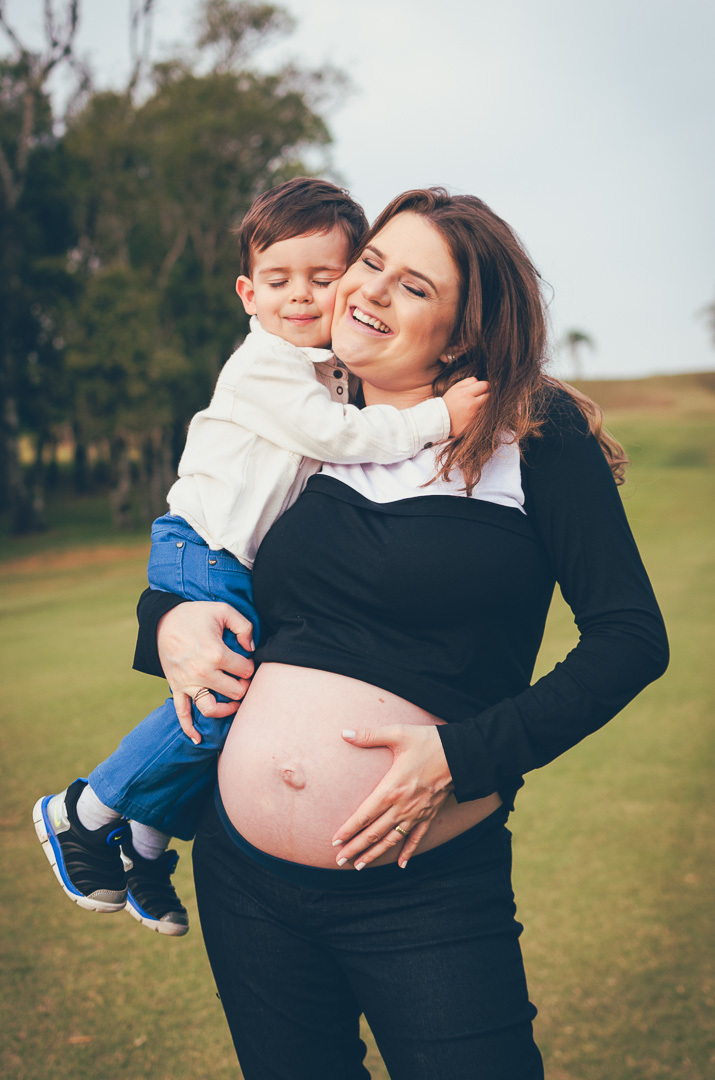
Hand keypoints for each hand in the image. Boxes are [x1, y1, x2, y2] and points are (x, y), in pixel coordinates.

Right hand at [157, 601, 254, 743]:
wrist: (163, 619)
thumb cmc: (196, 614)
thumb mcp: (223, 610)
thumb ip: (244, 626)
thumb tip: (252, 649)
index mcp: (216, 654)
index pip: (245, 671)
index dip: (251, 667)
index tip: (247, 661)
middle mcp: (202, 673)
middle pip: (234, 692)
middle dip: (244, 686)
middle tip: (244, 679)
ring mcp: (188, 683)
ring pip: (212, 709)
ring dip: (227, 709)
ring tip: (235, 703)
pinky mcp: (176, 688)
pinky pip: (182, 714)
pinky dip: (189, 729)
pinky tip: (198, 740)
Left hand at [331, 725, 453, 868]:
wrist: (461, 753)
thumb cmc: (428, 742)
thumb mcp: (398, 734)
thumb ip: (369, 735)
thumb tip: (344, 733)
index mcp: (391, 789)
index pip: (364, 815)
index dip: (348, 830)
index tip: (335, 841)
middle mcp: (402, 806)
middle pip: (374, 833)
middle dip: (355, 847)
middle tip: (340, 860)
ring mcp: (416, 813)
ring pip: (391, 840)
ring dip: (375, 854)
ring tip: (359, 865)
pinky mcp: (429, 815)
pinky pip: (417, 838)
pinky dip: (408, 852)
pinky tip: (400, 864)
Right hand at [442, 377, 489, 437]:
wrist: (440, 420)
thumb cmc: (448, 402)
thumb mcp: (455, 388)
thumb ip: (468, 382)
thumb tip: (479, 381)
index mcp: (466, 394)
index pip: (485, 385)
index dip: (484, 385)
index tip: (481, 388)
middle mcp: (472, 405)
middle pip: (488, 396)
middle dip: (485, 395)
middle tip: (478, 397)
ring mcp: (474, 415)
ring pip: (487, 407)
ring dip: (482, 405)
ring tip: (473, 405)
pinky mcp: (474, 424)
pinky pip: (482, 416)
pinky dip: (479, 414)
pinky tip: (472, 413)